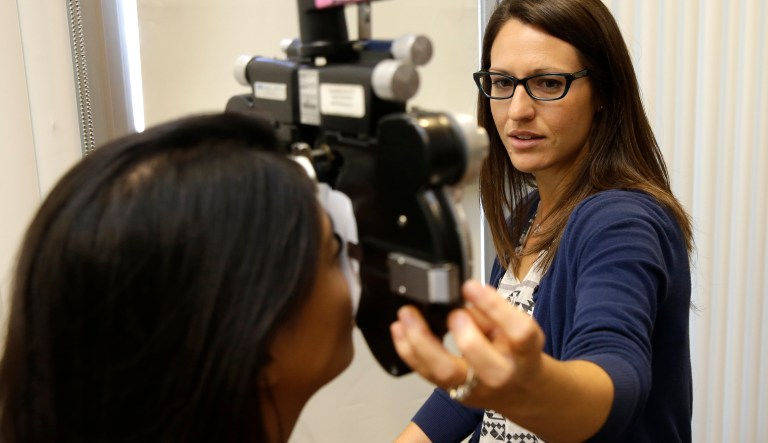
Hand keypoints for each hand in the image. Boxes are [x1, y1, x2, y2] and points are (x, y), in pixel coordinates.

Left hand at [390, 279, 544, 411]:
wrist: (520, 391)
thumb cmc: (516, 352)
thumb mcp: (516, 328)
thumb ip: (492, 313)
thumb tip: (462, 295)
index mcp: (525, 352)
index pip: (519, 332)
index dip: (495, 308)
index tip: (471, 286)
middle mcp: (501, 373)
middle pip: (482, 362)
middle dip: (464, 334)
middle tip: (451, 312)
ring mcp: (474, 386)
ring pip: (445, 372)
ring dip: (421, 341)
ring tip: (407, 316)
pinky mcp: (452, 391)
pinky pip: (425, 373)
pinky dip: (408, 350)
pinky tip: (399, 329)